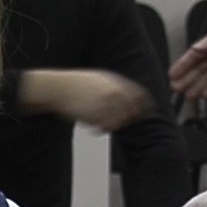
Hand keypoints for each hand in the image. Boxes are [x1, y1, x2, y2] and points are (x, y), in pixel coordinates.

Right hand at [39, 69, 154, 130]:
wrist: (58, 87)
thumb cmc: (77, 82)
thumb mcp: (101, 77)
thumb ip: (118, 85)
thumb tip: (132, 95)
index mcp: (117, 83)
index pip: (140, 96)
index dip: (146, 105)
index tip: (148, 111)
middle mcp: (113, 94)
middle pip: (131, 111)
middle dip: (128, 117)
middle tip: (119, 119)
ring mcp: (104, 105)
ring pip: (119, 121)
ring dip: (113, 123)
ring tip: (100, 120)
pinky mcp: (94, 116)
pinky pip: (105, 127)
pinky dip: (101, 128)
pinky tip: (93, 125)